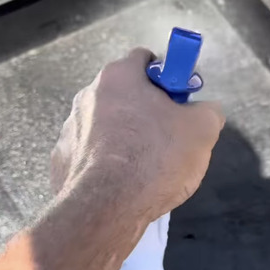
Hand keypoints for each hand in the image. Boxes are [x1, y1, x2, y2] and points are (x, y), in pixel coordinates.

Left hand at [51, 47, 224, 226]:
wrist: (106, 209)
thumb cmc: (155, 159)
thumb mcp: (202, 130)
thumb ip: (208, 111)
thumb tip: (205, 112)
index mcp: (118, 77)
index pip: (145, 60)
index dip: (168, 78)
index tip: (180, 102)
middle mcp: (87, 95)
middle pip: (125, 95)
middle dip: (147, 112)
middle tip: (169, 138)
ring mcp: (70, 129)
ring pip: (106, 127)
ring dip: (125, 139)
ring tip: (146, 170)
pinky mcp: (61, 160)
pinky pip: (90, 156)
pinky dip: (105, 166)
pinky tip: (121, 186)